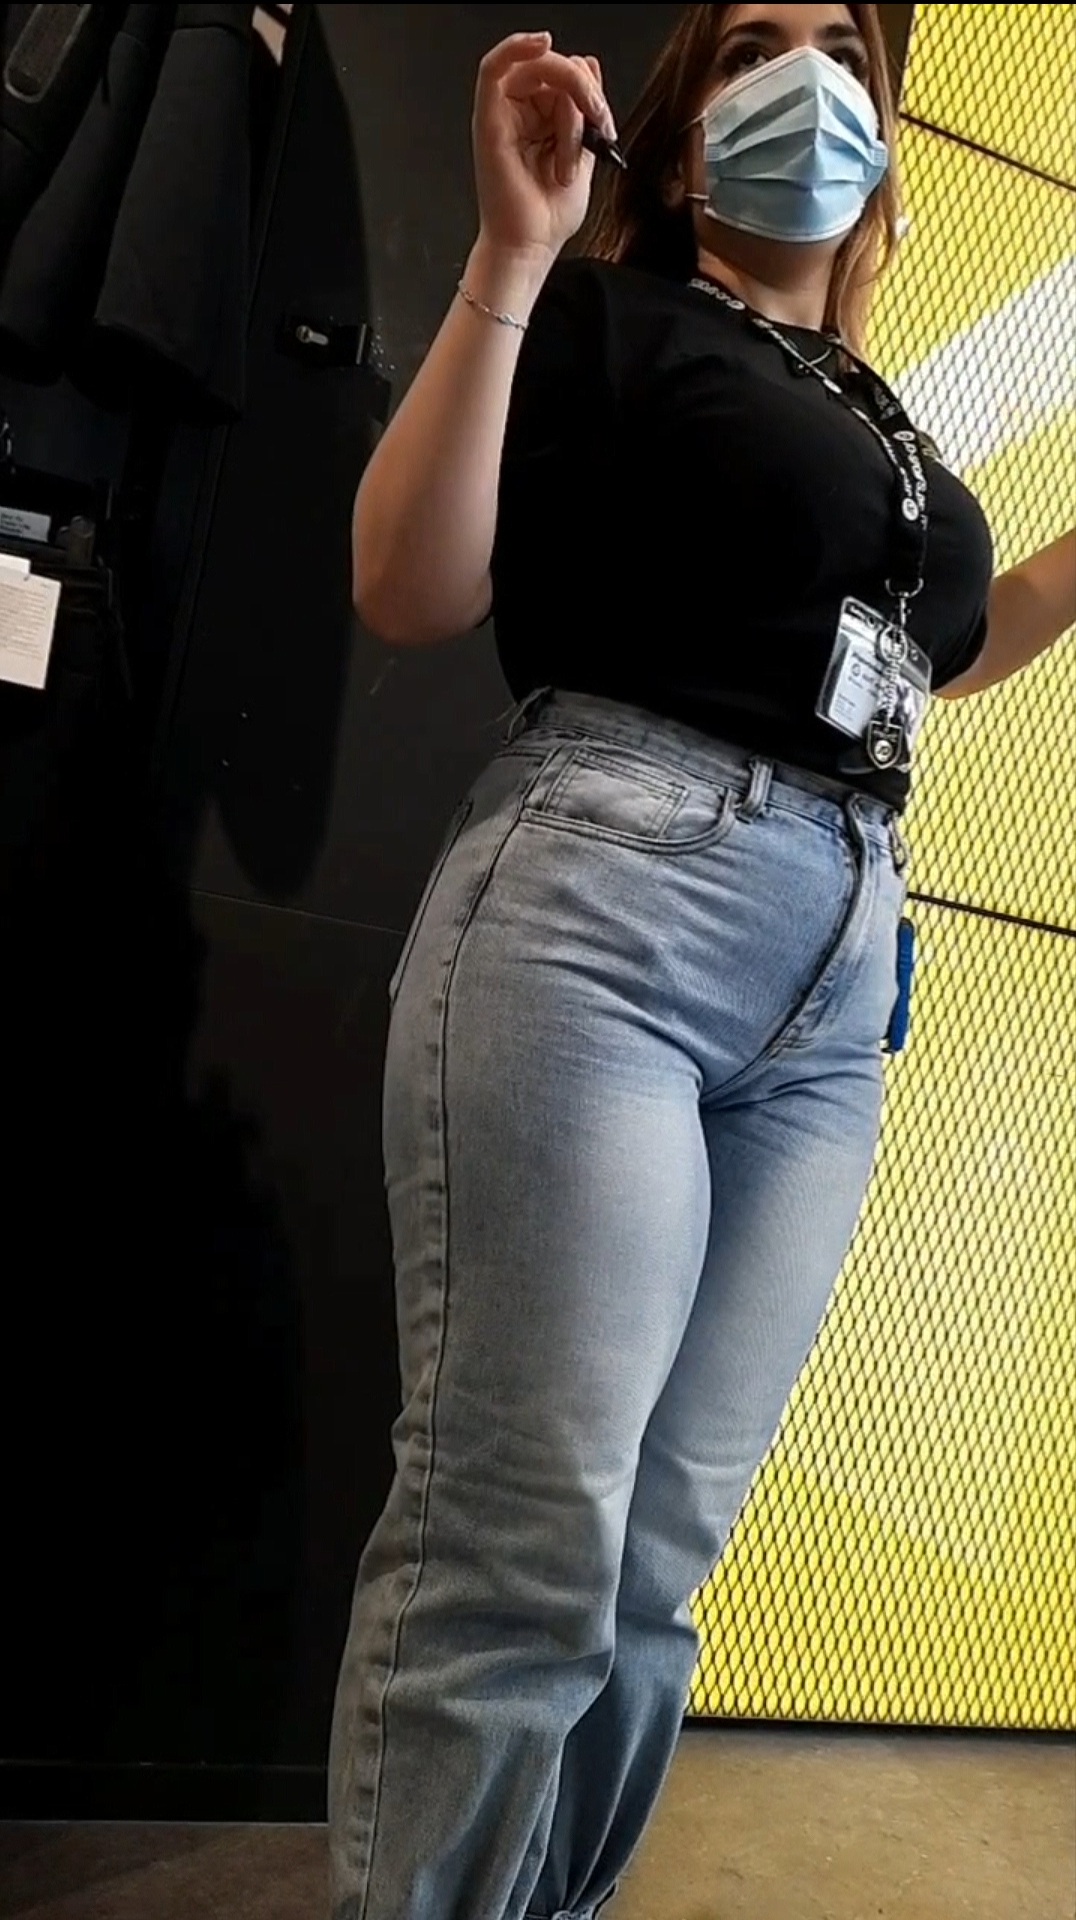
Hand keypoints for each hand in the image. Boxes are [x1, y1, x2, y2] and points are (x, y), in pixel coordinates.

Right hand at [471, 31, 616, 264]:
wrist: (530, 247)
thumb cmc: (549, 215)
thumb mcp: (584, 154)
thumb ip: (587, 111)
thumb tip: (589, 66)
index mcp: (541, 119)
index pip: (566, 75)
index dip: (591, 89)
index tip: (605, 122)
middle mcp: (520, 113)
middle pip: (554, 67)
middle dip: (584, 90)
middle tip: (598, 123)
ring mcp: (503, 115)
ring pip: (539, 68)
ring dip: (568, 98)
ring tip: (571, 148)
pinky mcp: (488, 121)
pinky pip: (494, 67)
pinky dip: (516, 47)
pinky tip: (541, 43)